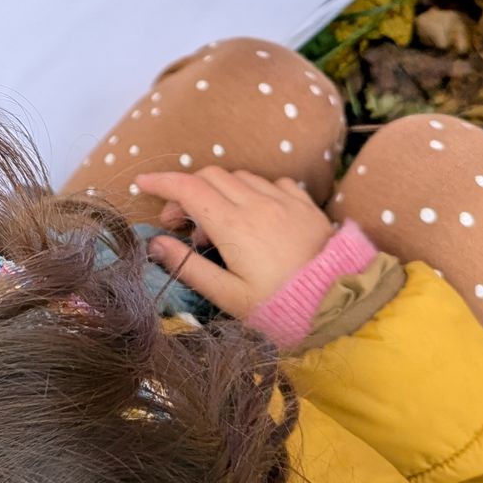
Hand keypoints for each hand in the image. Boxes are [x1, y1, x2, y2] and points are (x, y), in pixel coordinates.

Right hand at [138, 168, 335, 319]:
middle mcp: (256, 203)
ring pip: (240, 176)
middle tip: (181, 224)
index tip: (142, 184)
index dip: (160, 182)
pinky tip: (255, 214)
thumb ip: (188, 266)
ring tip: (218, 227)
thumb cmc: (279, 306)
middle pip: (210, 176)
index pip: (187, 188)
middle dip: (187, 191)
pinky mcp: (305, 204)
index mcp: (232, 225)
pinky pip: (272, 182)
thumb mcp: (228, 295)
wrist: (340, 305)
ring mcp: (283, 200)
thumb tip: (155, 244)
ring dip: (219, 191)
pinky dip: (253, 190)